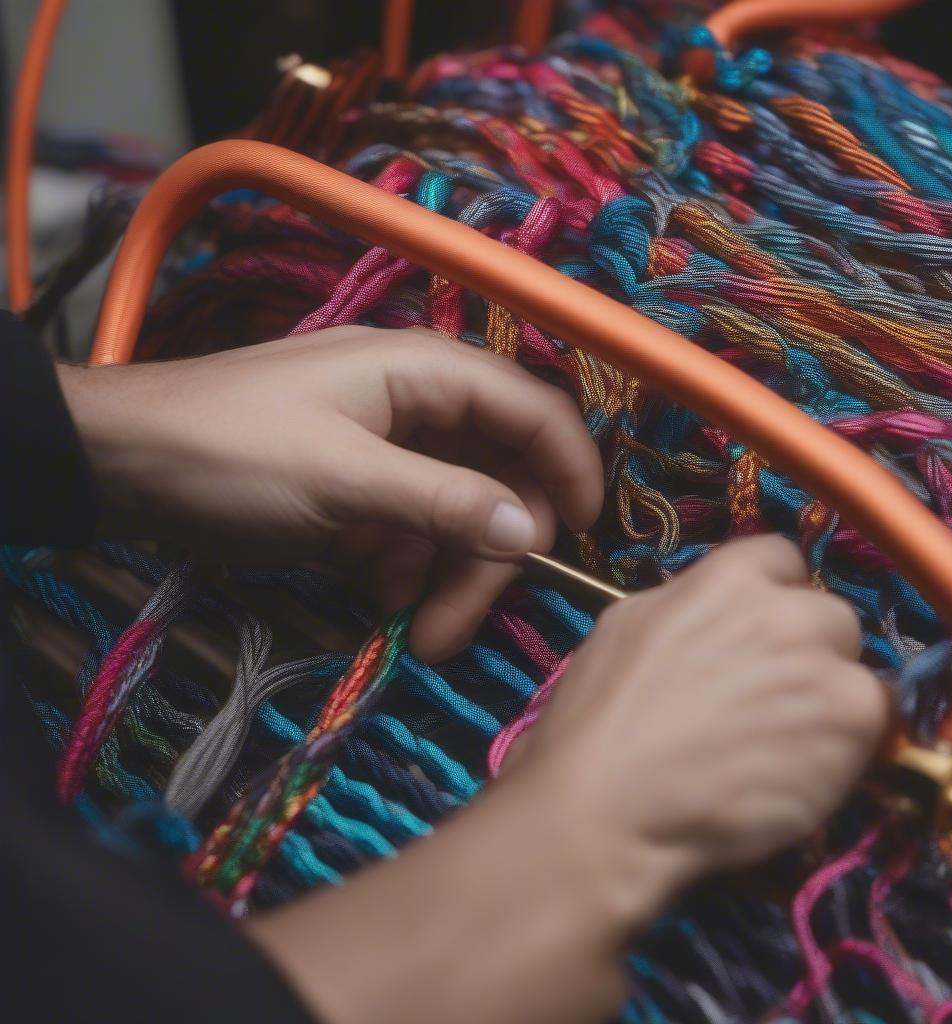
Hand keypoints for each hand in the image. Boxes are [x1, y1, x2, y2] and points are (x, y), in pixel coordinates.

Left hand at [58, 327, 602, 661]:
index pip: (529, 407)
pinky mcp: (360, 495)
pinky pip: (413, 535)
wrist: (119, 468)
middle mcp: (416, 407)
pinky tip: (375, 598)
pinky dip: (405, 571)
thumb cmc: (231, 453)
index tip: (582, 534)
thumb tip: (533, 529)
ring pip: (457, 517)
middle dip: (489, 554)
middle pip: (497, 477)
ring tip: (415, 634)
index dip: (567, 465)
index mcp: (422, 373)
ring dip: (446, 577)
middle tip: (457, 625)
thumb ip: (443, 501)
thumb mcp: (342, 479)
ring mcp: (388, 454)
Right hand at [506, 536, 888, 921]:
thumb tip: (715, 617)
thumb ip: (688, 605)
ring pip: (859, 673)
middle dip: (810, 650)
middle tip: (772, 699)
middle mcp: (784, 608)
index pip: (785, 560)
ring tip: (787, 747)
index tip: (761, 637)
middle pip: (831, 616)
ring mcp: (824, 663)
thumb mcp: (629, 626)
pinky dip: (850, 750)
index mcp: (726, 576)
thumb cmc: (596, 719)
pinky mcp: (853, 722)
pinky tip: (803, 775)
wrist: (606, 801)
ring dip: (831, 702)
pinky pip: (877, 725)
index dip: (775, 600)